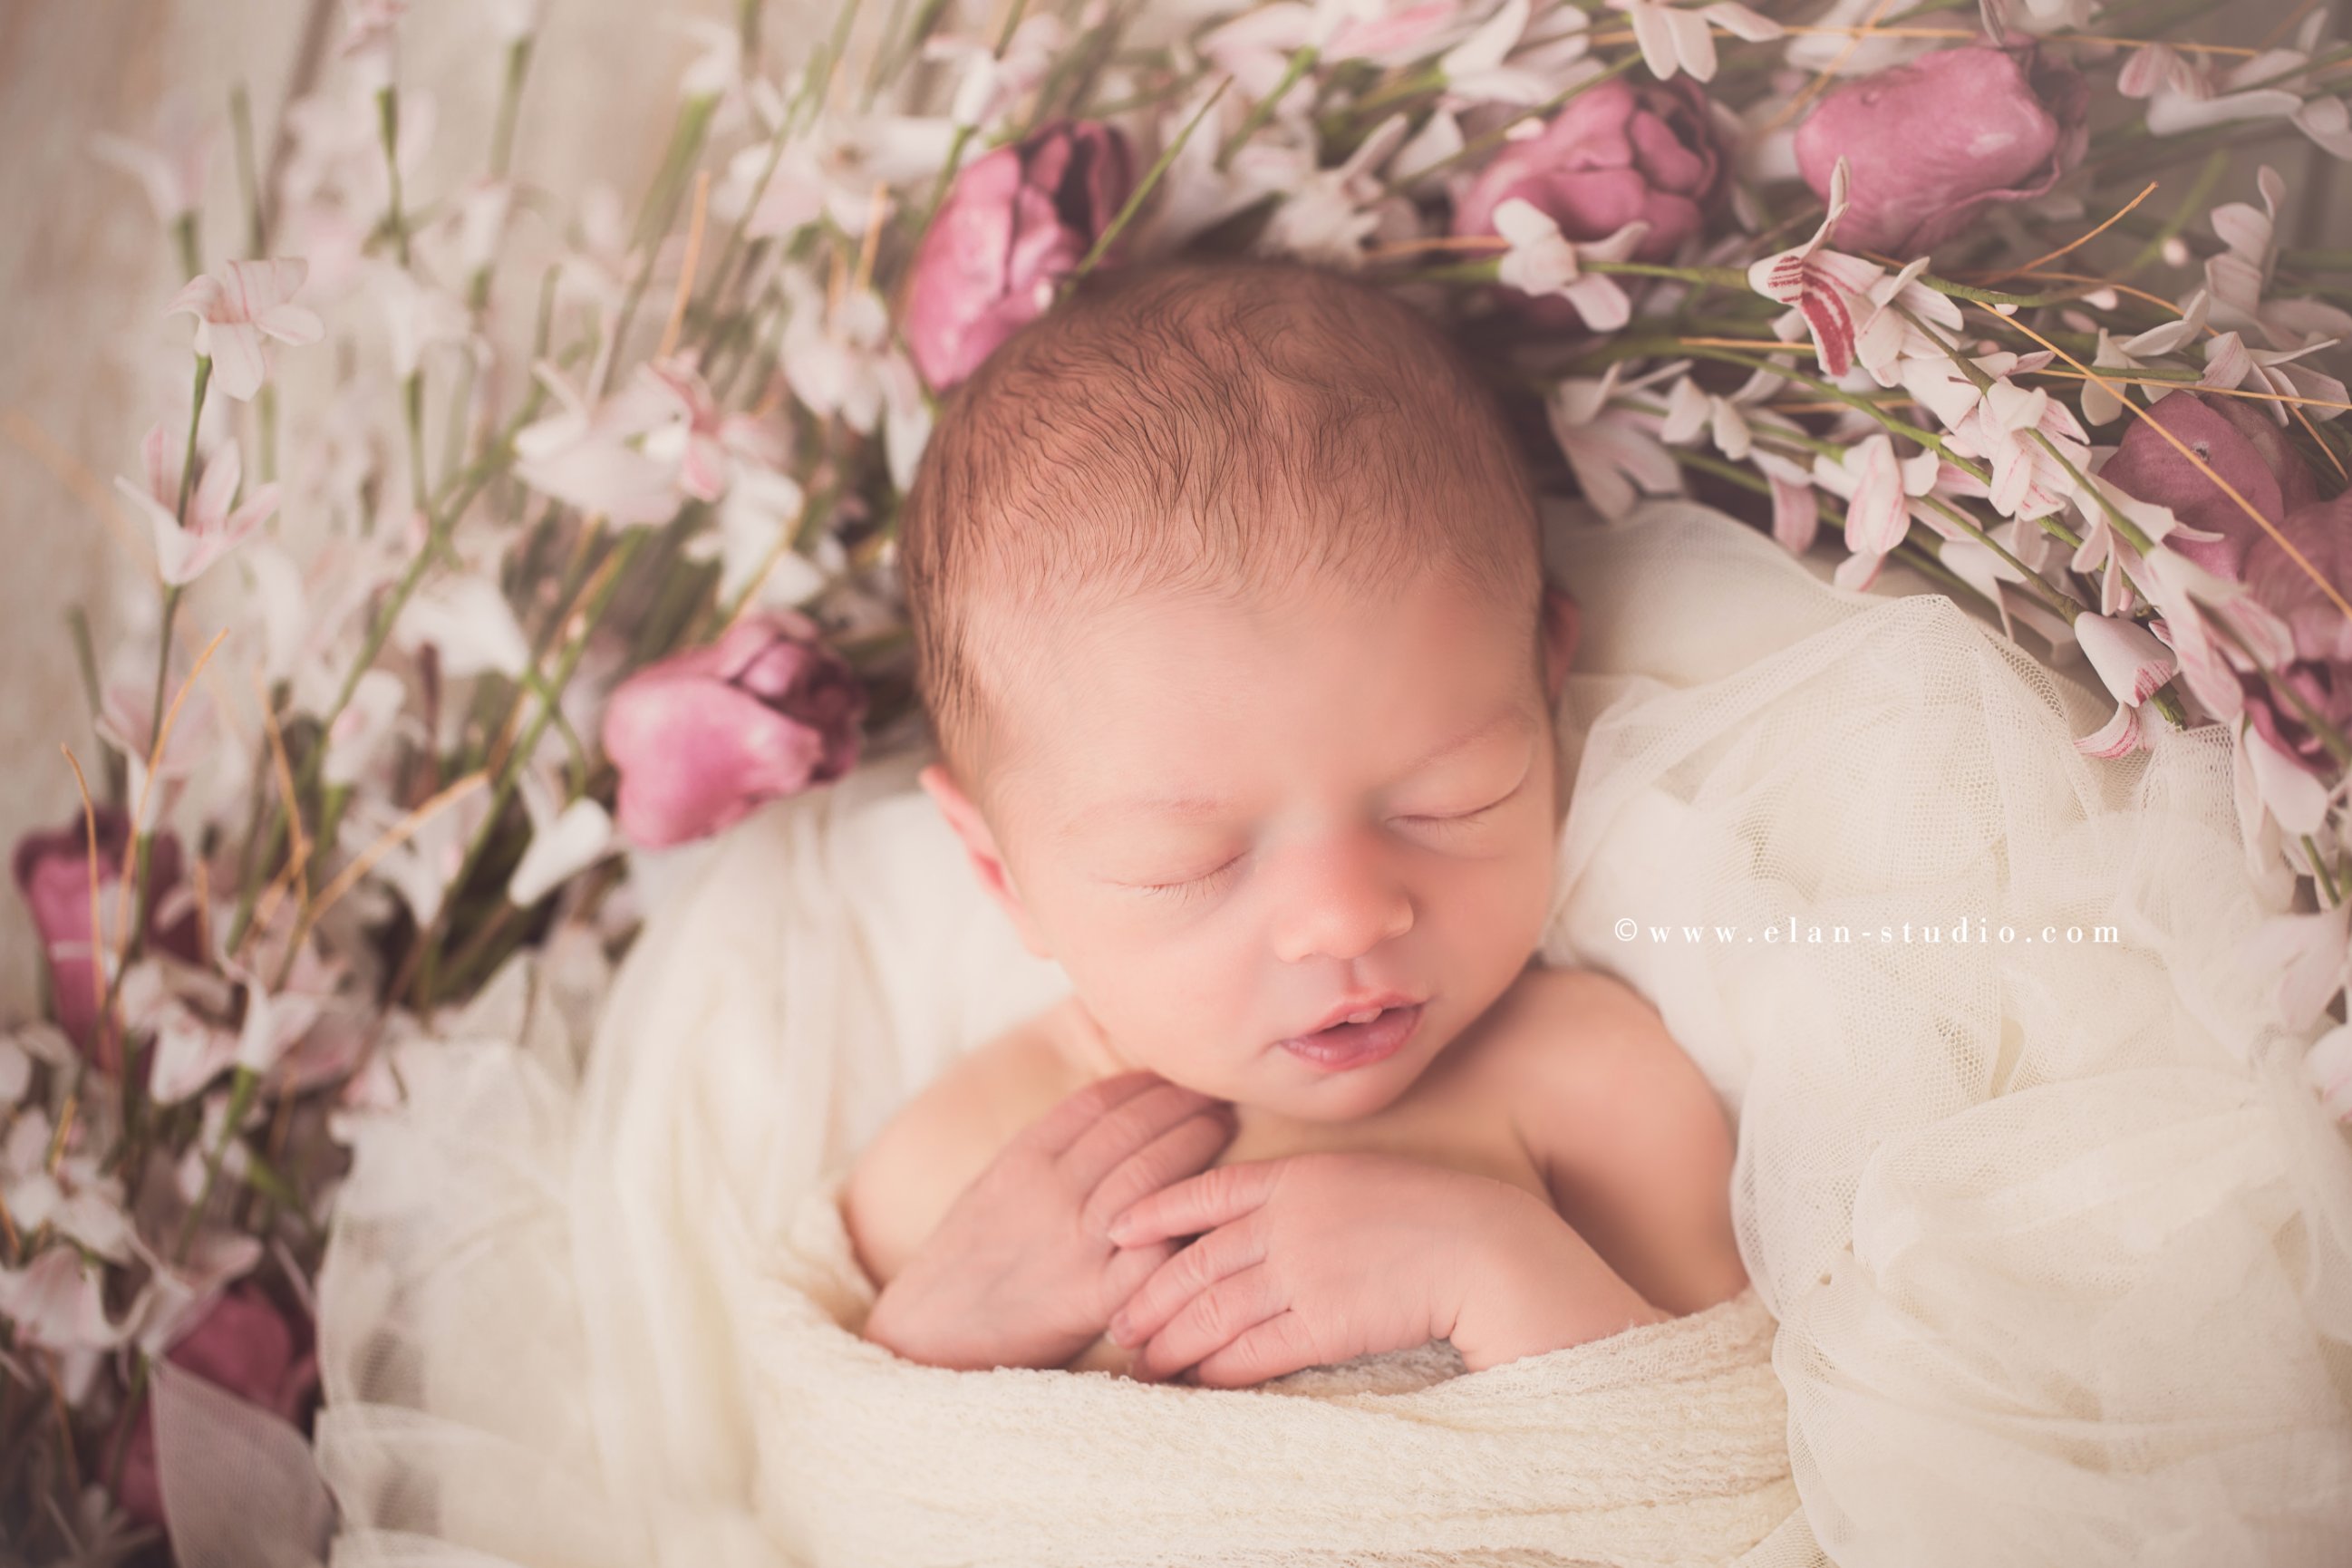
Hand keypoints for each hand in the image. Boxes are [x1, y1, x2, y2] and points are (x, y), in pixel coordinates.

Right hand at [863, 1070, 1237, 1371]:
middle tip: (1217, 1092)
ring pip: (1149, 1175)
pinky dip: (1185, 1223)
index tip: (1176, 1074)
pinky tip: (1213, 1204)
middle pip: (1132, 1130)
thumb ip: (1040, 1152)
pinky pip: (1152, 1251)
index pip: (1097, 1103)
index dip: (1144, 1083)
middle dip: (1182, 1104)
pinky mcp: (1091, 1297)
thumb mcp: (989, 1187)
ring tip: (1222, 1126)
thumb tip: (1097, 1118)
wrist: (926, 1336)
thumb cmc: (960, 1262)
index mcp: (1022, 1161)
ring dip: (1194, 1144)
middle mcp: (1050, 1192)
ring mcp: (1074, 1242)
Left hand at [1102, 1152, 1539, 1387]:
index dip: (1152, 1213)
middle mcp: (1286, 1222)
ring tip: (1146, 1364)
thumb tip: (1250, 1216)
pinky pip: (1255, 1351)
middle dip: (1148, 1298)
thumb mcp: (1351, 1177)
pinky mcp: (1324, 1324)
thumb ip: (1297, 1192)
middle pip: (1194, 1264)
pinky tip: (1200, 1379)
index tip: (1115, 1232)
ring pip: (1213, 1312)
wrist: (1481, 1245)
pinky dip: (1220, 1367)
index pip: (1201, 1192)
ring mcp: (1302, 1273)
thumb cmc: (1424, 1209)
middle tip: (1118, 1325)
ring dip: (1173, 1343)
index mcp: (1292, 1177)